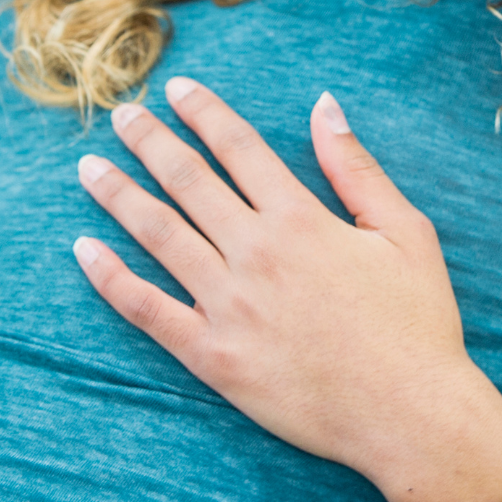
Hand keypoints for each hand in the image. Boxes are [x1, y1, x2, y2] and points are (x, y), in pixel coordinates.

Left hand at [74, 78, 501, 501]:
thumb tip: (325, 105)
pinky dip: (110, 278)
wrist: (408, 413)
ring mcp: (228, 306)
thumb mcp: (405, 231)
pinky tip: (84, 251)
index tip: (177, 89)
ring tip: (89, 168)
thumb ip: (357, 167)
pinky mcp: (212, 357)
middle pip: (187, 181)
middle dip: (150, 140)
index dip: (205, 112)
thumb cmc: (417, 322)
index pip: (239, 148)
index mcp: (301, 219)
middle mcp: (255, 253)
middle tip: (122, 114)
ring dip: (118, 195)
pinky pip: (146, 310)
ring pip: (157, 235)